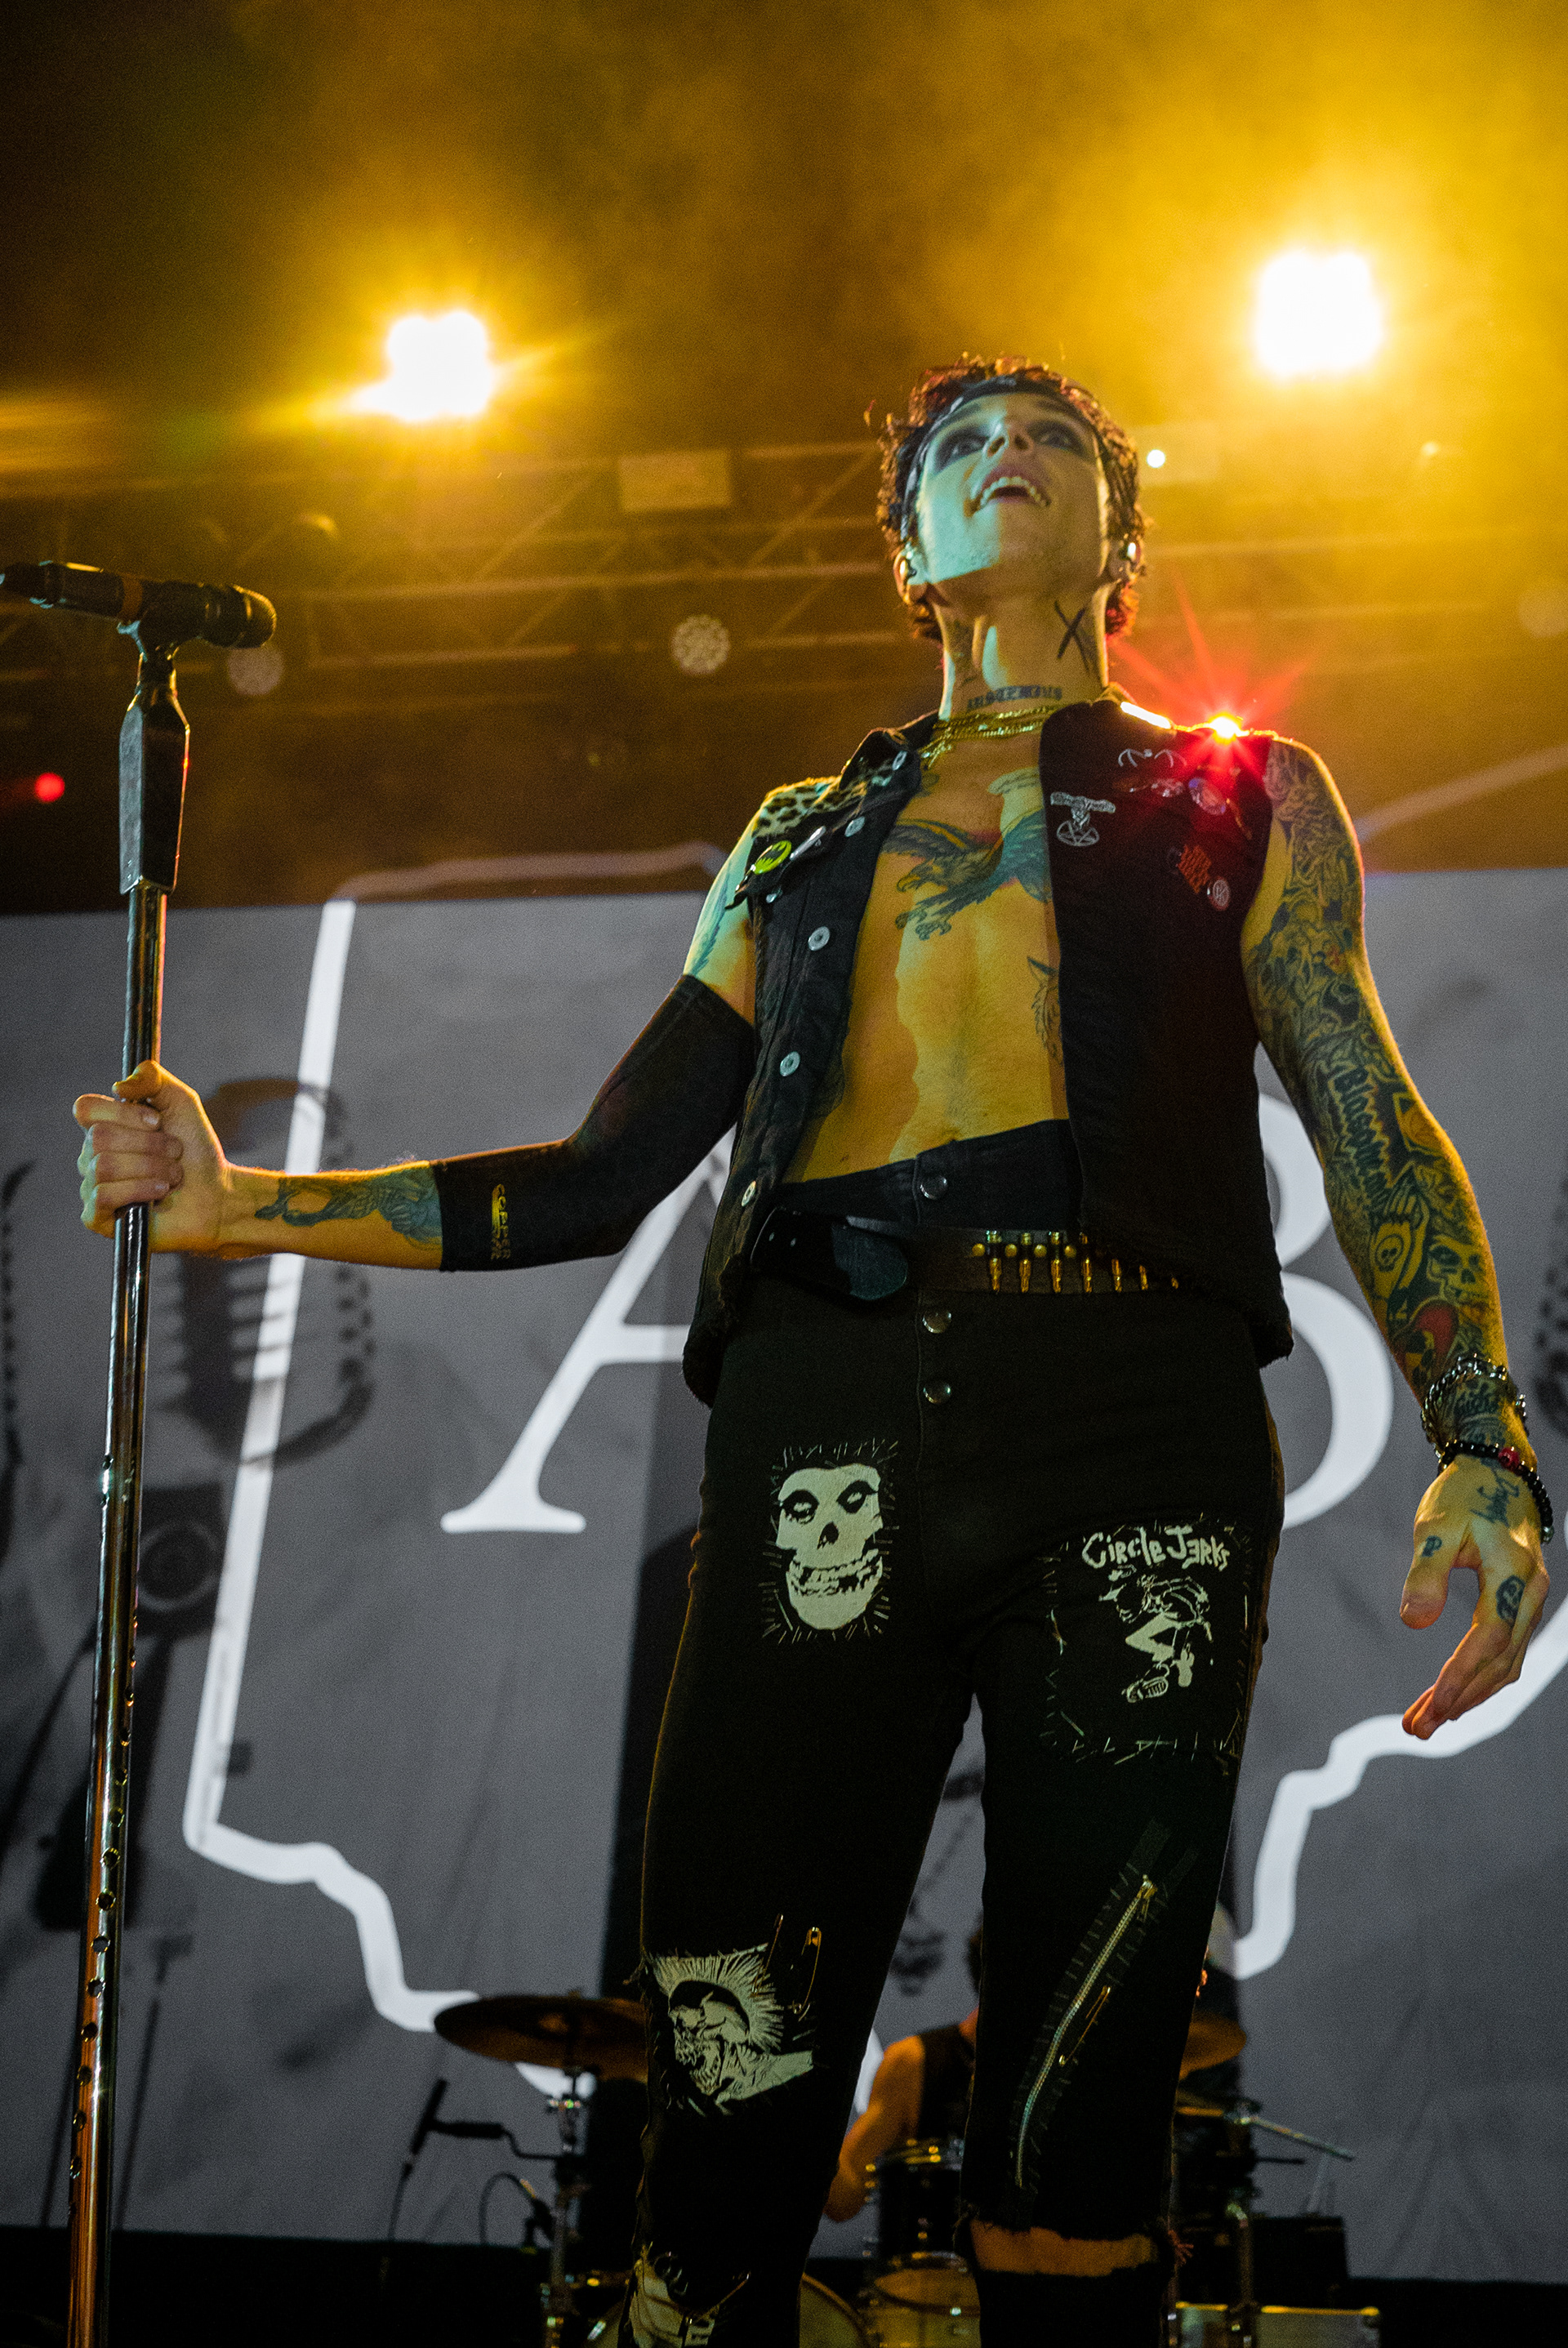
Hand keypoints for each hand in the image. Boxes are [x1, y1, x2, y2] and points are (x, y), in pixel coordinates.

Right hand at [74, 1059, 230, 1252]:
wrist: (217, 1193)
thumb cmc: (195, 1151)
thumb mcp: (180, 1102)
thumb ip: (153, 1079)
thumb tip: (118, 1086)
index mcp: (104, 1128)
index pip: (85, 1109)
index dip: (123, 1113)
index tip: (157, 1121)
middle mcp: (91, 1157)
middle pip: (98, 1138)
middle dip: (148, 1144)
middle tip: (174, 1152)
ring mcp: (92, 1188)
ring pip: (104, 1166)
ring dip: (151, 1167)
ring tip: (173, 1174)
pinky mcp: (96, 1218)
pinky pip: (103, 1196)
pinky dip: (139, 1190)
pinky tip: (160, 1192)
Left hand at [1399, 1454, 1549, 1737]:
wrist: (1496, 1473)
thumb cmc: (1462, 1497)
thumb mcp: (1434, 1526)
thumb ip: (1425, 1574)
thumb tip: (1412, 1623)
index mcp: (1512, 1572)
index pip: (1490, 1638)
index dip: (1462, 1675)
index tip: (1432, 1706)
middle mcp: (1530, 1593)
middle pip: (1501, 1662)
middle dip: (1460, 1700)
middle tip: (1417, 1729)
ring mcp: (1530, 1602)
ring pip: (1505, 1664)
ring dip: (1468, 1696)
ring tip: (1423, 1723)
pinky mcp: (1521, 1607)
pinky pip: (1505, 1652)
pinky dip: (1478, 1678)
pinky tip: (1449, 1696)